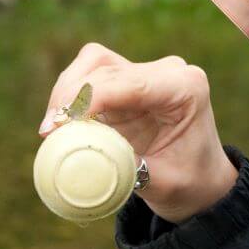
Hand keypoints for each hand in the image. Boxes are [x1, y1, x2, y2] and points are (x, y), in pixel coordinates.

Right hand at [39, 42, 238, 223]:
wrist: (200, 181)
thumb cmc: (188, 182)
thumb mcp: (163, 184)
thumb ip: (127, 171)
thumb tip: (84, 160)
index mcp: (186, 87)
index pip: (130, 83)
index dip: (89, 98)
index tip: (59, 125)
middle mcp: (168, 72)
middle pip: (105, 67)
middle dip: (71, 96)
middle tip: (49, 133)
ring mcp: (146, 73)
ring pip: (93, 64)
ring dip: (67, 91)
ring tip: (52, 129)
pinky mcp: (126, 82)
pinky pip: (89, 76)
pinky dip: (70, 96)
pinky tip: (62, 125)